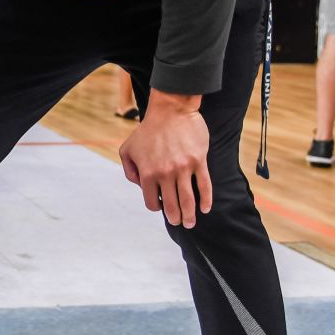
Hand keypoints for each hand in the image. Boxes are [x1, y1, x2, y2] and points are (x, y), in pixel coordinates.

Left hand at [118, 90, 211, 228]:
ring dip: (190, 215)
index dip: (156, 207)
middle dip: (175, 219)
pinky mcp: (199, 162)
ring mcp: (184, 168)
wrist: (171, 111)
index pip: (152, 202)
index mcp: (148, 173)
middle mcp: (165, 173)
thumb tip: (139, 186)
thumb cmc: (148, 130)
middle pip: (171, 206)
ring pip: (188, 200)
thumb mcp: (128, 149)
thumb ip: (129, 170)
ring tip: (190, 223)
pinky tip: (205, 208)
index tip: (161, 206)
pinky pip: (204, 186)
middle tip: (179, 223)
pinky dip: (206, 200)